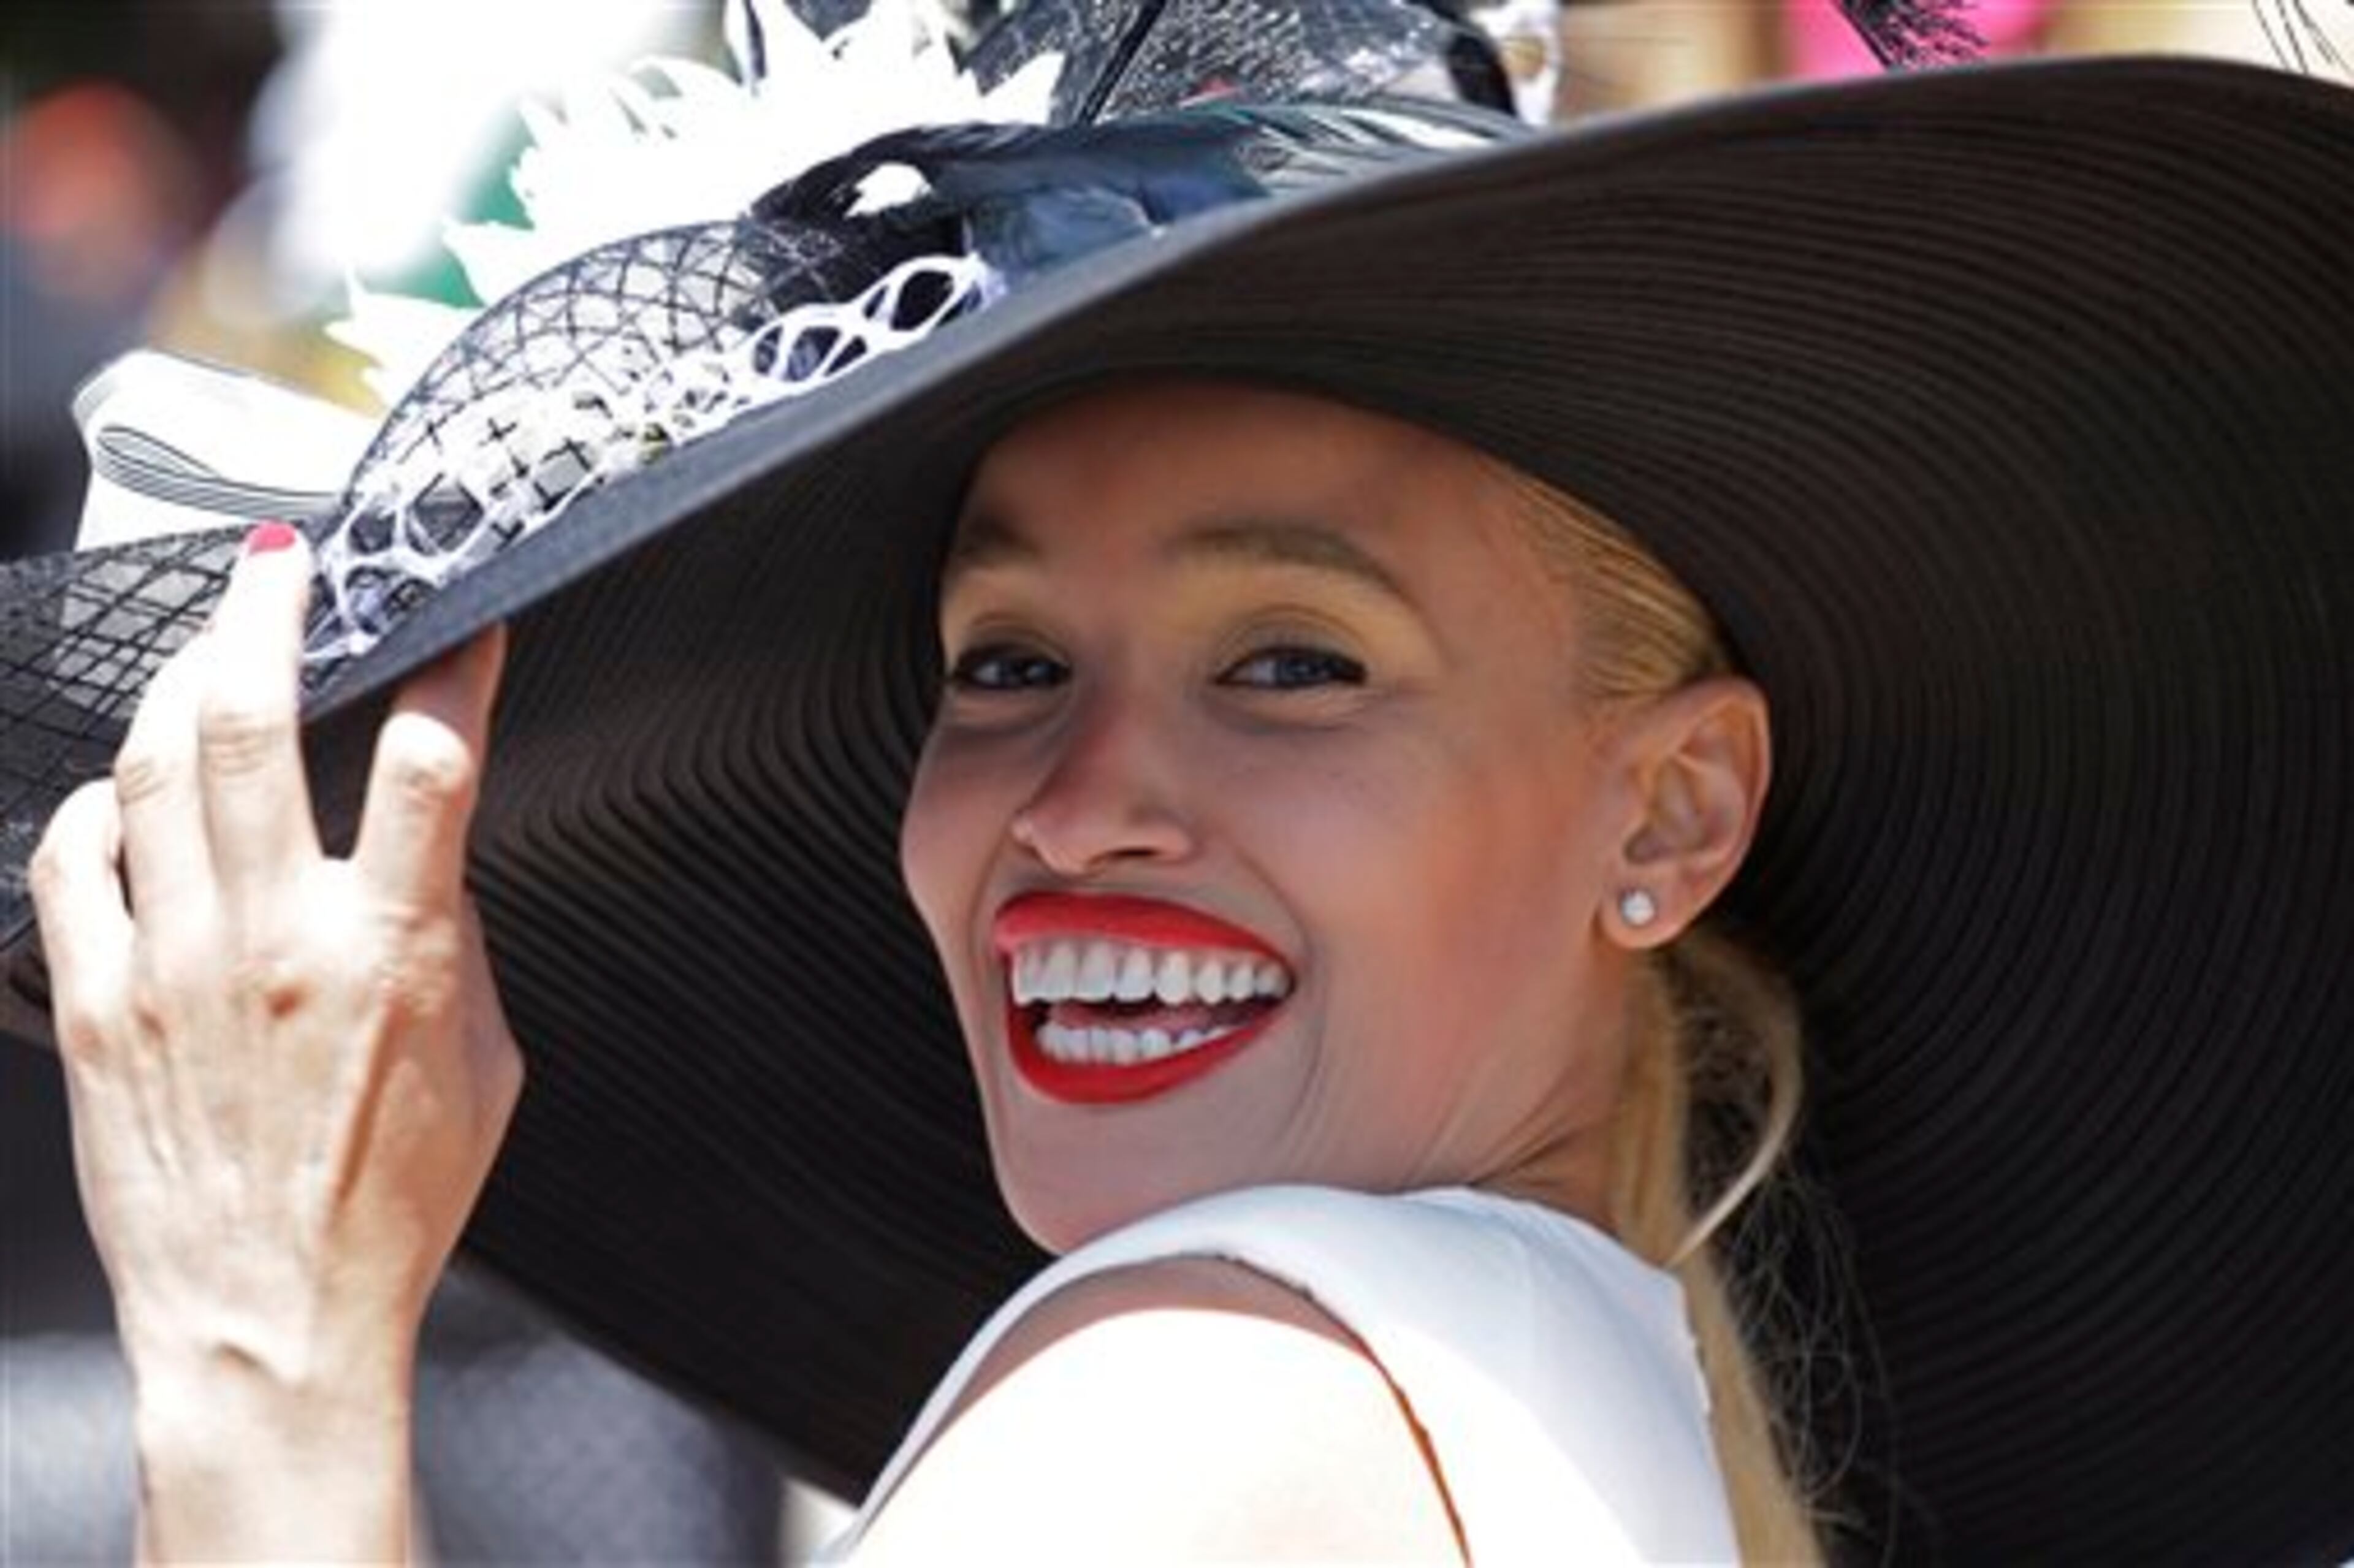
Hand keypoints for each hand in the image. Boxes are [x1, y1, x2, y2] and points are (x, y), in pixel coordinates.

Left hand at [27, 524, 519, 1390]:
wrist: (268, 1324)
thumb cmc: (388, 1204)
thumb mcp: (485, 1064)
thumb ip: (458, 942)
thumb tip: (427, 857)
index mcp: (393, 955)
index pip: (431, 759)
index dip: (457, 663)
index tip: (467, 622)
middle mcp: (274, 941)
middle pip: (255, 720)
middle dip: (272, 611)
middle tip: (286, 565)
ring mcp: (170, 967)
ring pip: (154, 764)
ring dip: (183, 676)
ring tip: (207, 643)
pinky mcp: (92, 1005)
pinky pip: (74, 857)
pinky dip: (100, 800)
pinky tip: (127, 790)